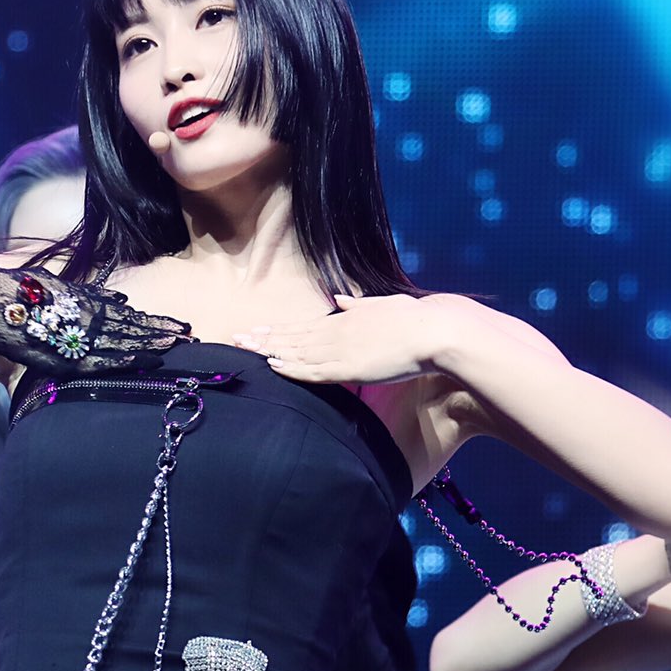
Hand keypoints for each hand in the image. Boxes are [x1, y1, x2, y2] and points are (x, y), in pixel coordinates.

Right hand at [0, 253, 191, 375]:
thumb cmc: (12, 295)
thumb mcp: (55, 289)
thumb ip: (88, 296)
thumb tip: (124, 301)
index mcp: (79, 301)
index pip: (125, 316)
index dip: (152, 323)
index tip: (179, 328)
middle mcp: (75, 315)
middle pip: (125, 328)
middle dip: (156, 334)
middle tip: (189, 337)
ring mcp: (64, 332)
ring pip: (113, 342)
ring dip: (144, 346)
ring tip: (173, 348)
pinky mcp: (50, 351)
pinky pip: (89, 358)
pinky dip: (115, 359)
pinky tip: (137, 362)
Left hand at [232, 292, 457, 384]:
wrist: (433, 331)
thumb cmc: (414, 320)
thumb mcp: (382, 305)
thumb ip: (359, 305)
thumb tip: (341, 299)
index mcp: (345, 320)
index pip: (303, 326)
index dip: (279, 330)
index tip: (258, 330)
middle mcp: (337, 332)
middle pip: (292, 337)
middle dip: (263, 338)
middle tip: (236, 338)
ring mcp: (340, 349)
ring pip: (296, 352)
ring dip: (269, 351)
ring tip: (244, 350)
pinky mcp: (349, 367)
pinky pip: (313, 370)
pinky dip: (291, 368)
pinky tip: (272, 366)